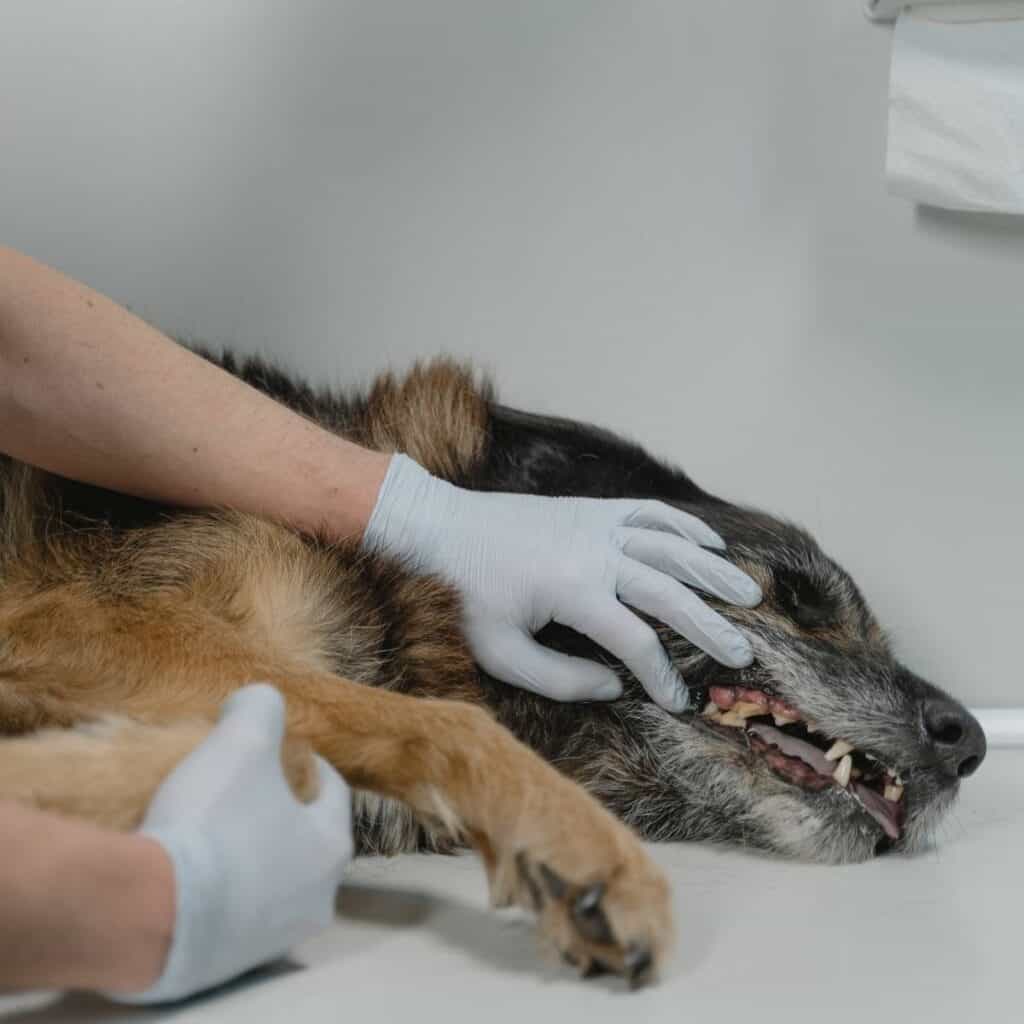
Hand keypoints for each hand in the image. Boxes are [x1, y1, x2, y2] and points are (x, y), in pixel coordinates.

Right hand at [112, 684, 352, 1003]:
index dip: (307, 765)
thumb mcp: (241, 742)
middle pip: (302, 840)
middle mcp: (313, 901)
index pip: (332, 794)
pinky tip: (188, 867)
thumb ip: (260, 707)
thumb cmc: (210, 822)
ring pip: (268, 879)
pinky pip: (229, 913)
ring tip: (213, 824)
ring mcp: (270, 938)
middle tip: (244, 786)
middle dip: (277, 810)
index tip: (284, 752)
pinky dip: (217, 888)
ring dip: (247, 852)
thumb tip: (258, 699)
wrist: (144, 911)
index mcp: (330, 849)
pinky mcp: (224, 964)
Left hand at [363, 454, 761, 710]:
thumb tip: (615, 684)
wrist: (439, 529)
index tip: (677, 701)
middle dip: (709, 625)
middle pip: (669, 590)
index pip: (636, 640)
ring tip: (748, 593)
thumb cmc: (463, 596)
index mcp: (574, 590)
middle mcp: (595, 552)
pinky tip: (710, 542)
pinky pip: (650, 512)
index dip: (661, 675)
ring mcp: (597, 524)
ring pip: (671, 545)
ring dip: (712, 569)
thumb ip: (559, 679)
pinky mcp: (592, 509)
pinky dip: (685, 526)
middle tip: (743, 650)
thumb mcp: (500, 652)